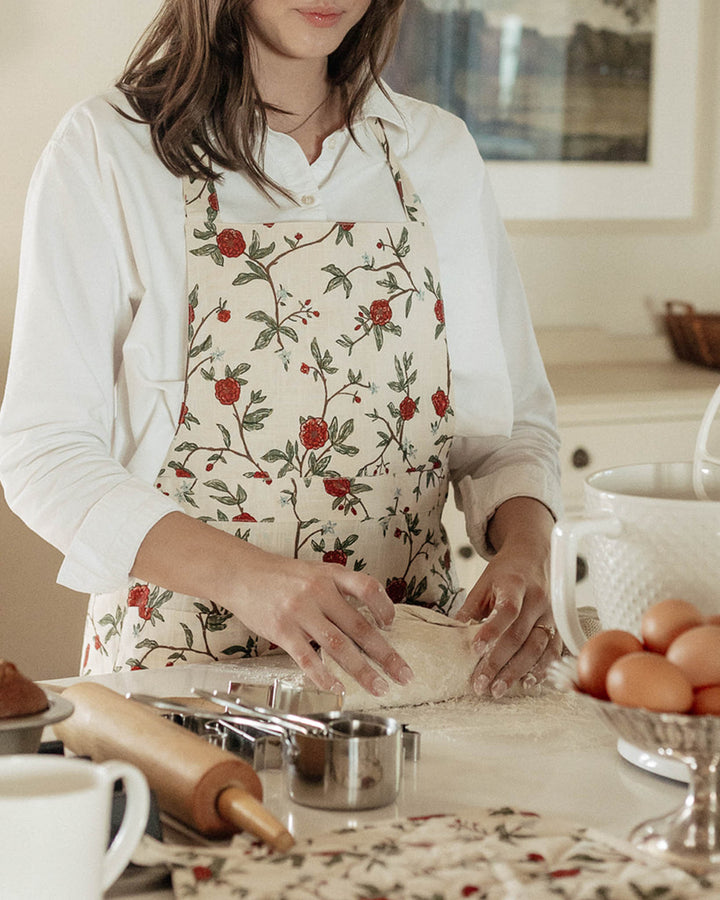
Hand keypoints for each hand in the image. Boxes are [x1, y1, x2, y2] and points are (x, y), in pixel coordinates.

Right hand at [223, 548, 414, 697]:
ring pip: (338, 646)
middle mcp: (318, 592)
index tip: (392, 625)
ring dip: (361, 670)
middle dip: (384, 653)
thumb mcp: (315, 572)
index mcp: (330, 575)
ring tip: (379, 686)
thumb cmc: (283, 576)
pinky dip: (324, 676)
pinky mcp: (281, 630)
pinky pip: (307, 658)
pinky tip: (337, 688)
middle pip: (359, 626)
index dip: (384, 607)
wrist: (242, 574)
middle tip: (403, 674)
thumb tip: (370, 618)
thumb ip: (340, 590)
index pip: (367, 587)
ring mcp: (300, 612)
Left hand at [454, 497, 560, 697]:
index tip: (475, 651)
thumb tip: (451, 637)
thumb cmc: (506, 572)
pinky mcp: (559, 625)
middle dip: (499, 663)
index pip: (506, 610)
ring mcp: (551, 614)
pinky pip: (553, 651)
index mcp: (515, 585)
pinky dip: (542, 669)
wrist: (535, 556)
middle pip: (519, 636)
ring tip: (498, 689)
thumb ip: (470, 608)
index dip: (491, 631)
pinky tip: (528, 683)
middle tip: (481, 684)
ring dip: (517, 672)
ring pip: (537, 648)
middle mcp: (537, 600)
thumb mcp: (483, 582)